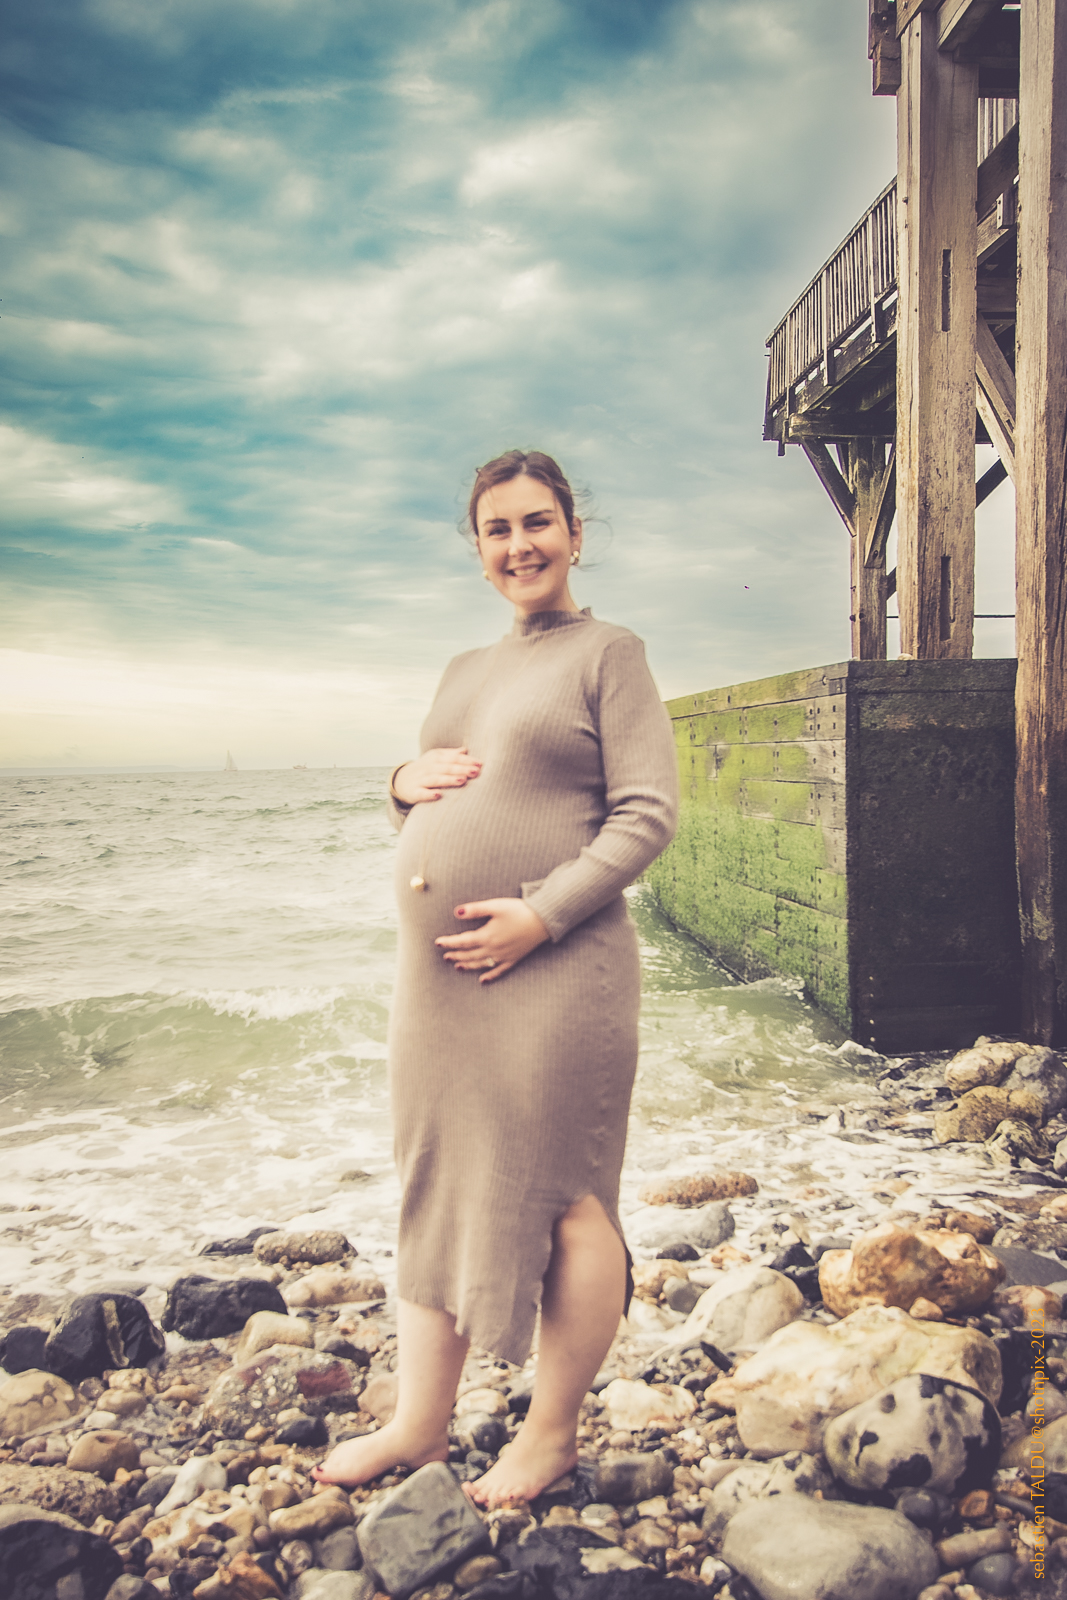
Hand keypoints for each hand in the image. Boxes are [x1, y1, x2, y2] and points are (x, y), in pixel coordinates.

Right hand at [393, 747, 481, 804]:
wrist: (400, 780)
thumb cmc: (425, 769)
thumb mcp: (435, 759)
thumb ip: (450, 755)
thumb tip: (466, 750)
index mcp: (435, 758)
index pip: (452, 758)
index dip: (466, 760)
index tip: (480, 764)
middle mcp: (428, 767)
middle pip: (446, 767)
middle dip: (461, 769)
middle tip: (475, 772)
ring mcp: (420, 780)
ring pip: (435, 779)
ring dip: (449, 780)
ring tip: (462, 780)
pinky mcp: (413, 792)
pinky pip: (421, 793)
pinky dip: (428, 794)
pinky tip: (438, 795)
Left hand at [435, 898, 549, 982]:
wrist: (543, 920)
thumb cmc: (519, 910)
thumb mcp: (495, 906)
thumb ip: (475, 910)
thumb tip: (456, 913)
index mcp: (487, 936)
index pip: (462, 941)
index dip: (449, 943)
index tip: (438, 943)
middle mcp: (493, 949)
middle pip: (469, 955)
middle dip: (456, 955)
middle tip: (445, 956)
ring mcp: (503, 956)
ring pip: (481, 964)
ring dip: (468, 966)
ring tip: (457, 967)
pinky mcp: (514, 959)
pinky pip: (499, 971)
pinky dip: (490, 976)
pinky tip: (483, 980)